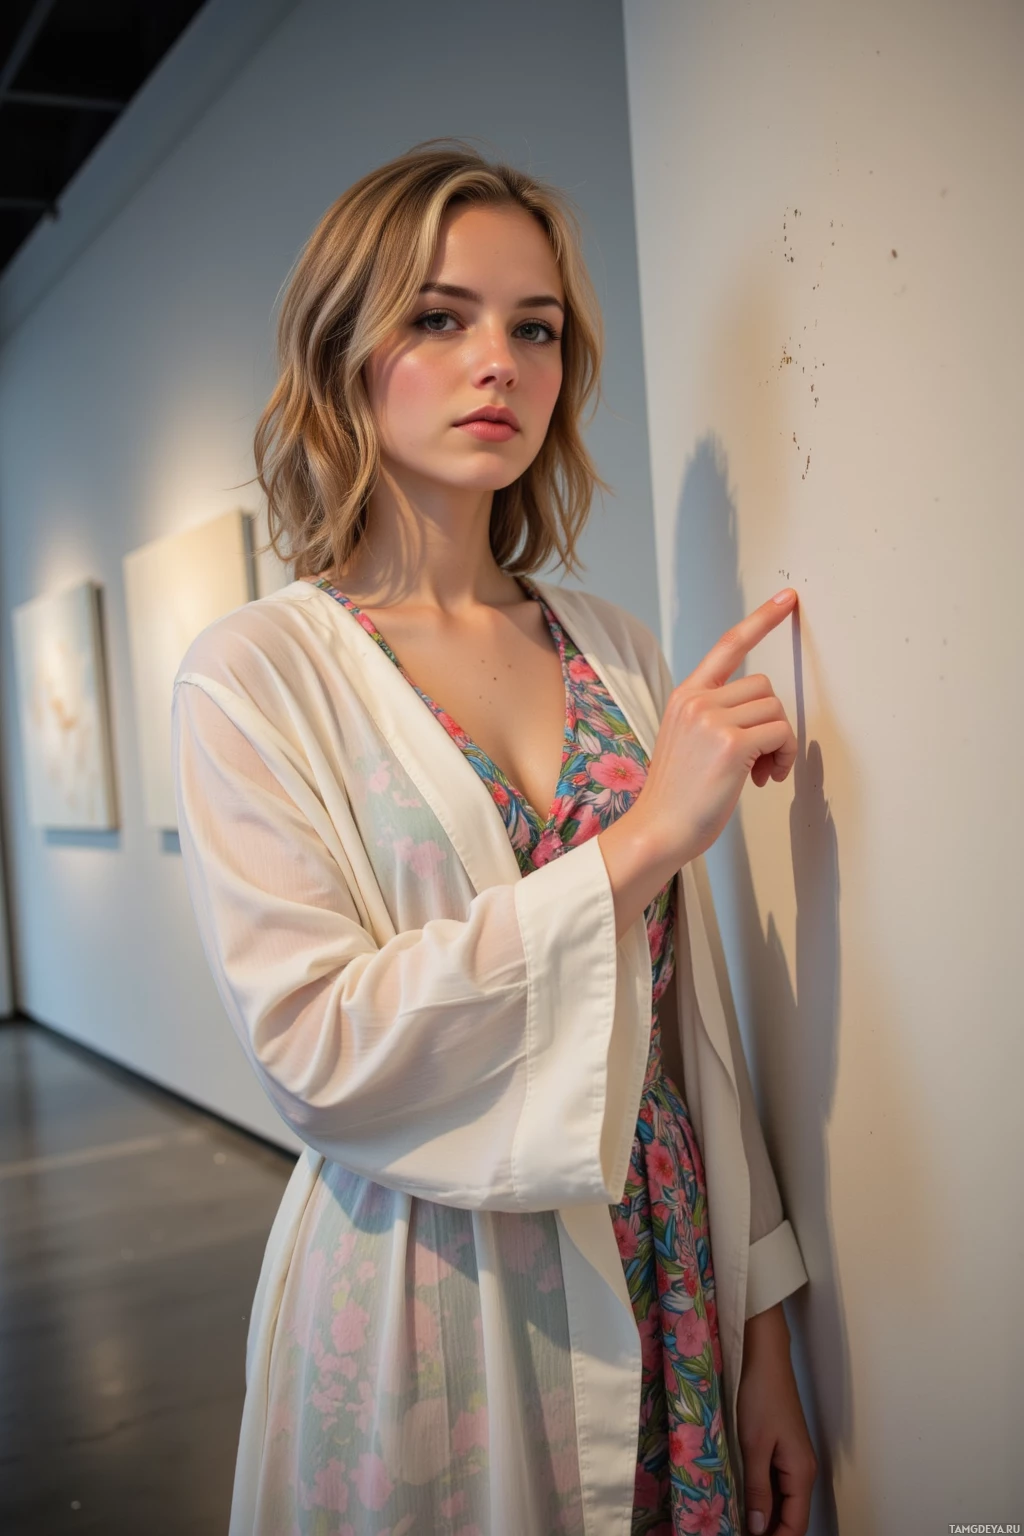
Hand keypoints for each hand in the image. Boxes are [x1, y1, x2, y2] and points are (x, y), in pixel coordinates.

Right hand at [631, 589, 798, 867]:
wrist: (659, 829)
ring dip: (780, 743)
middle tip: (761, 759)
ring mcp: (712, 720)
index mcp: (685, 695)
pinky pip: (782, 734)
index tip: (788, 599)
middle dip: (771, 722)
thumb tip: (761, 713)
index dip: (761, 619)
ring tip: (760, 771)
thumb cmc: (678, 795)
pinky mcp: (731, 744)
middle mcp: (697, 700)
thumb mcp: (686, 740)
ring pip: (775, 709)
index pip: (728, 646)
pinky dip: (784, 757)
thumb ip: (714, 715)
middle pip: (764, 686)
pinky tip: (763, 779)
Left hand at [737, 1304, 817, 1533]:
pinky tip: (744, 1503)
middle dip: (769, 1531)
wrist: (766, 1360)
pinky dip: (763, 1498)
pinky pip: (777, 1485)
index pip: (796, 1524)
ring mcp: (794, 1461)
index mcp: (802, 1474)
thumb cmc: (762, 1398)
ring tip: (738, 1526)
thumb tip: (758, 1529)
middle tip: (738, 1534)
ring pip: (783, 1502)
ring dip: (765, 1517)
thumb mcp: (755, 1446)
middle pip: (791, 1516)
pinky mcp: (783, 1451)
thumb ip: (758, 1489)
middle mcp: (803, 1472)